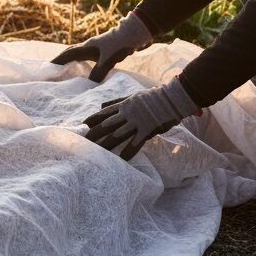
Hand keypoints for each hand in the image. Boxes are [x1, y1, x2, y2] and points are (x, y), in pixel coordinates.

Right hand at [52, 12, 152, 81]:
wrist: (133, 33)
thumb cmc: (119, 45)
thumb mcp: (107, 61)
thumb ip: (98, 73)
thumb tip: (89, 86)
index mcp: (85, 48)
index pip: (67, 55)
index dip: (57, 61)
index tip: (47, 68)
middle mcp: (87, 46)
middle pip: (69, 52)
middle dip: (60, 60)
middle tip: (53, 69)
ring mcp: (95, 47)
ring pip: (77, 53)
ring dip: (70, 60)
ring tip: (65, 69)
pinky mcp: (102, 48)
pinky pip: (86, 56)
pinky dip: (81, 61)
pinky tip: (85, 67)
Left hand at [83, 78, 200, 159]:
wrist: (172, 98)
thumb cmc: (152, 97)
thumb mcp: (131, 96)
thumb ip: (116, 102)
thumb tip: (101, 105)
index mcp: (123, 105)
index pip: (104, 113)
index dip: (94, 119)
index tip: (83, 124)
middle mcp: (127, 114)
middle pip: (108, 125)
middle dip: (96, 133)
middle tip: (85, 141)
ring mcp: (137, 122)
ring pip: (119, 134)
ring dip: (108, 143)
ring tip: (98, 151)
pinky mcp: (147, 129)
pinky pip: (137, 142)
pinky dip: (130, 150)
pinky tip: (122, 158)